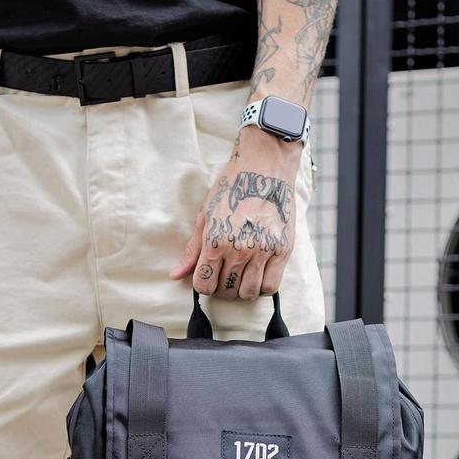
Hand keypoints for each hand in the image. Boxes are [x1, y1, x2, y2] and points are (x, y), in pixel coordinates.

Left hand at [170, 129, 301, 300]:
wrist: (265, 165)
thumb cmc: (232, 187)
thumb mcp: (206, 215)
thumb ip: (192, 249)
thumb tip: (175, 275)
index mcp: (215, 241)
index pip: (203, 285)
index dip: (203, 284)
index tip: (208, 275)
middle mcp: (238, 250)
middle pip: (225, 291)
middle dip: (222, 287)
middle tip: (225, 273)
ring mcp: (262, 251)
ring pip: (247, 293)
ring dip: (241, 289)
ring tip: (242, 274)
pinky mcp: (283, 250)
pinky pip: (271, 286)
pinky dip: (262, 286)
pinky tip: (258, 273)